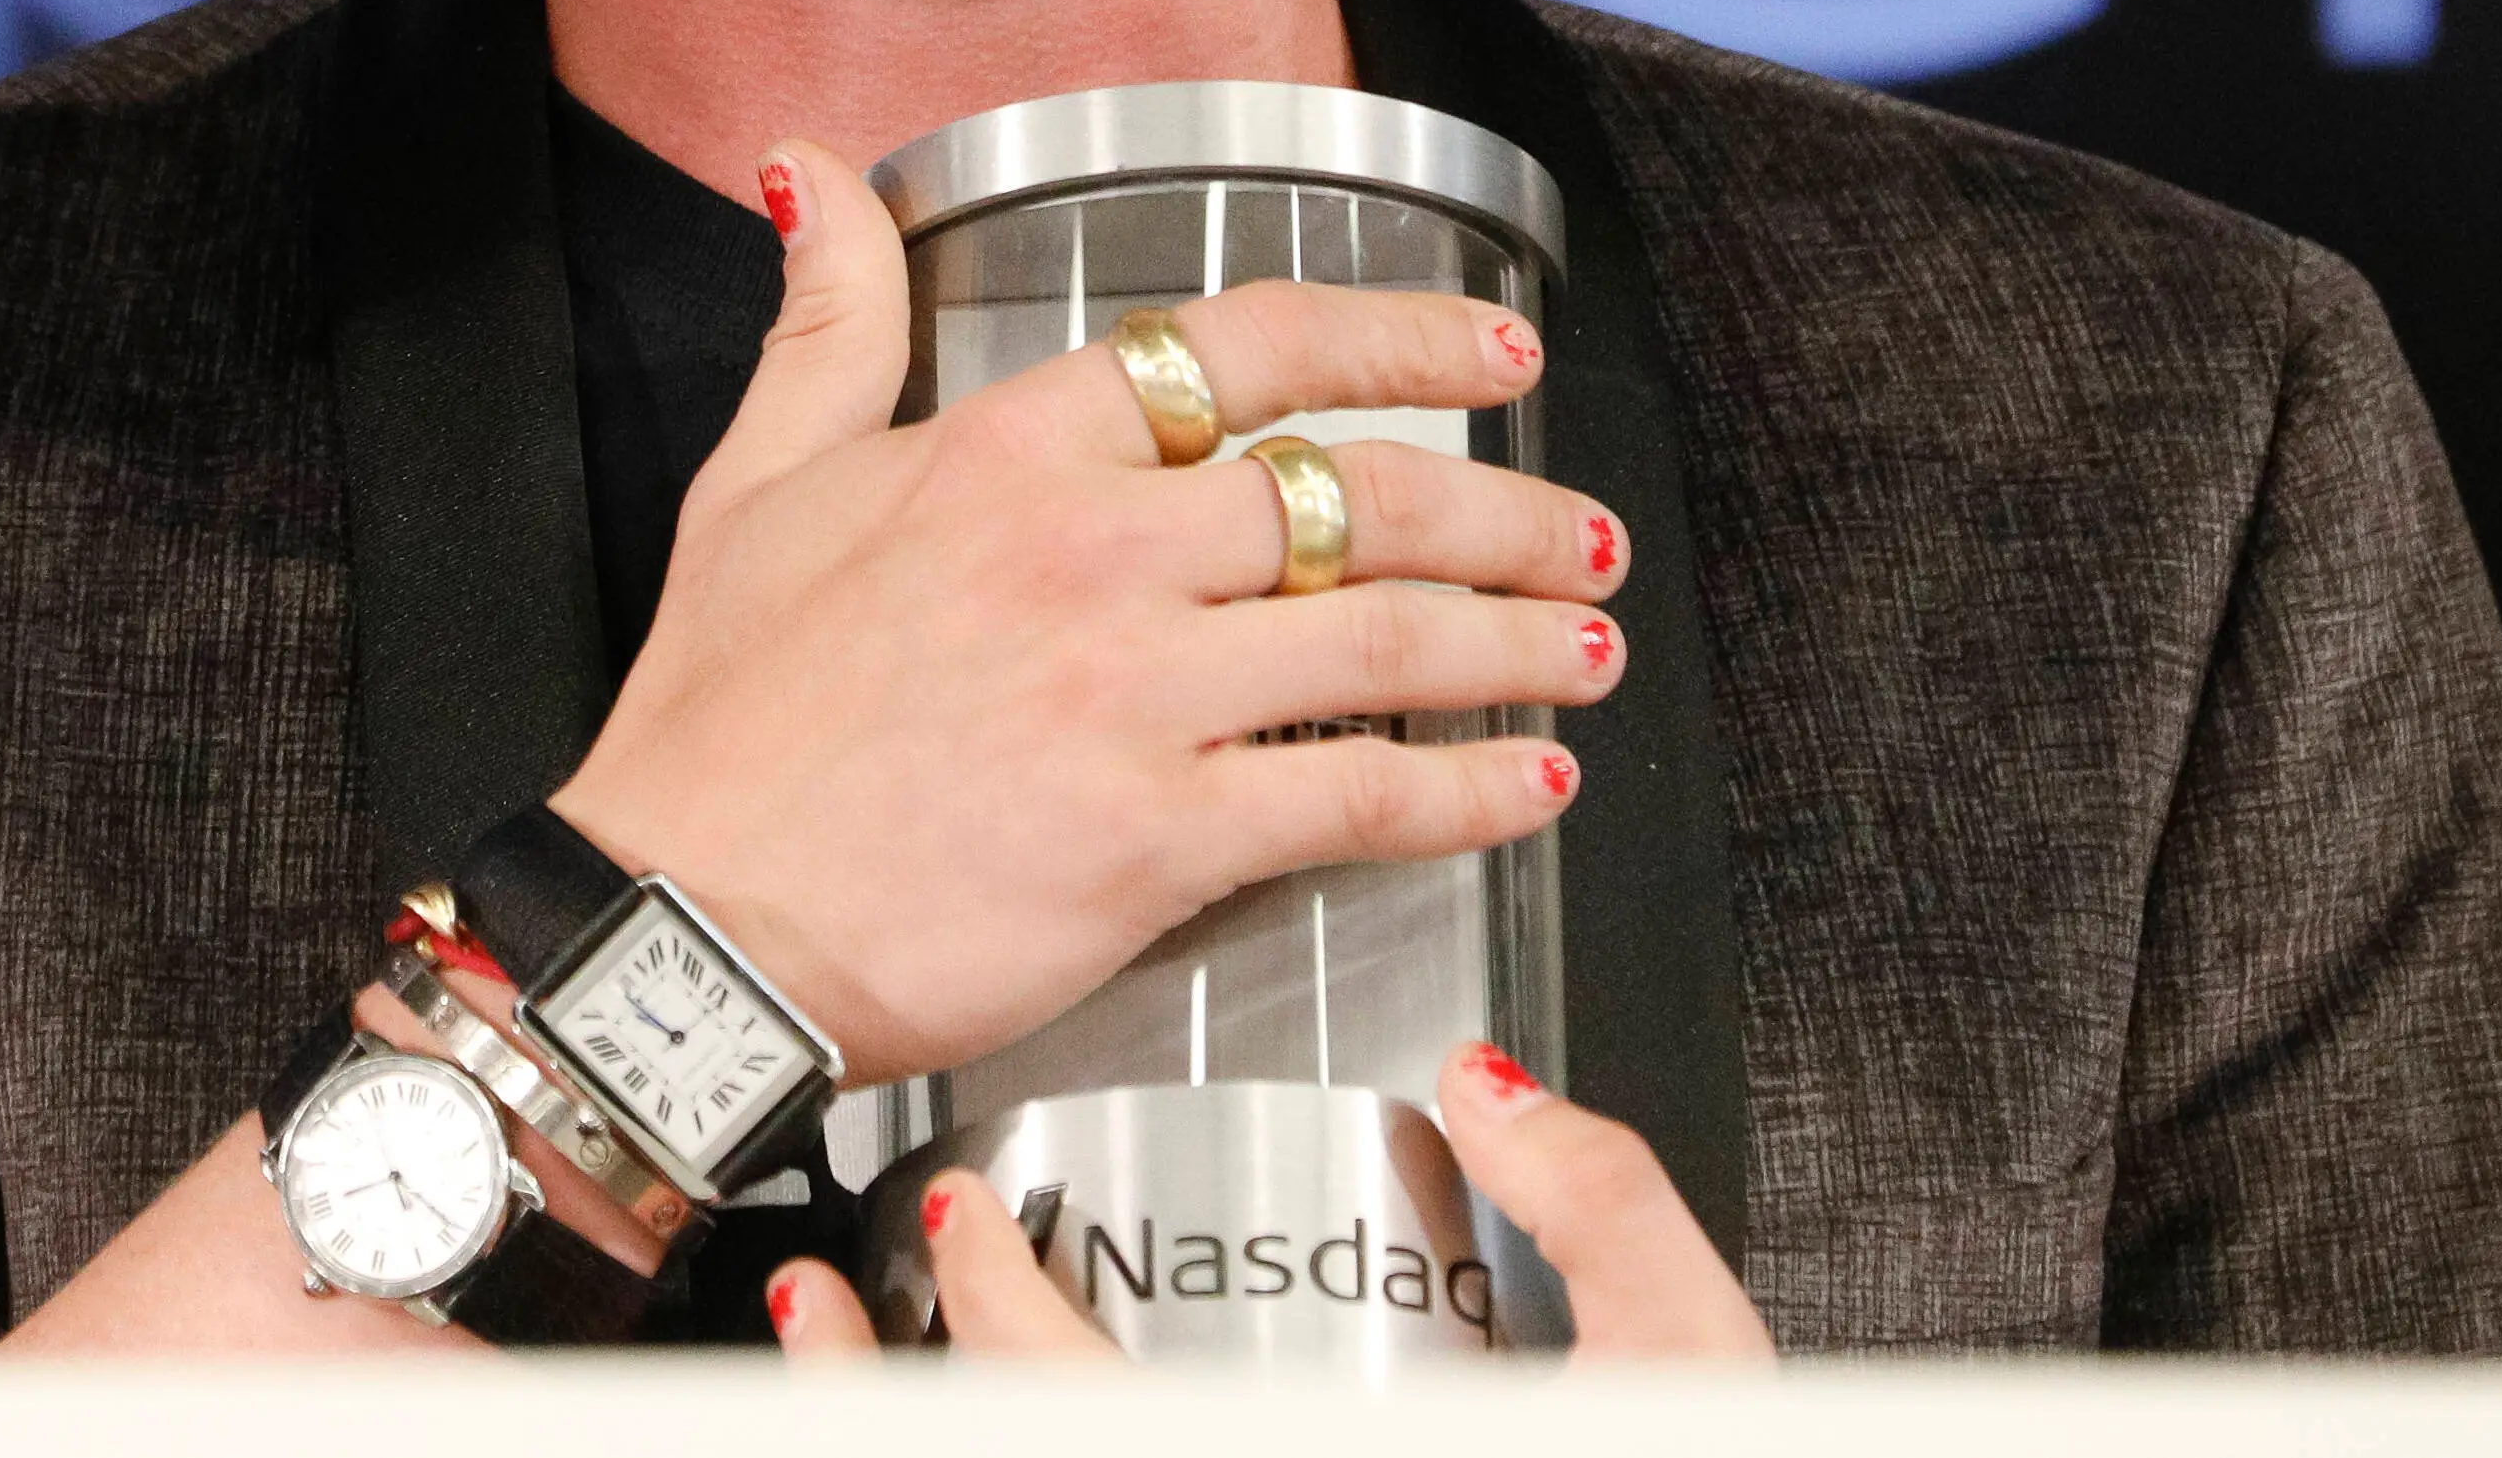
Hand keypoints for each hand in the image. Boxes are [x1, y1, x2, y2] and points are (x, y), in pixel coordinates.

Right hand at [549, 140, 1630, 1086]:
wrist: (686, 922)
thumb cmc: (719, 719)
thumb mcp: (754, 480)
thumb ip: (826, 318)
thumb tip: (809, 167)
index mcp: (1012, 448)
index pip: (1252, 345)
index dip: (1402, 337)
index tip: (1493, 349)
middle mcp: (1094, 550)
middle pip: (1363, 493)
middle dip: (1508, 512)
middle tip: (1581, 533)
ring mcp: (1133, 693)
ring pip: (1389, 640)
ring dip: (1522, 643)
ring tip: (1590, 649)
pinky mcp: (1155, 837)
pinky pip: (1357, 798)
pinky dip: (1469, 793)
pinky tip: (1532, 788)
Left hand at [760, 1045, 1773, 1362]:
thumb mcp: (1685, 1358)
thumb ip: (1602, 1212)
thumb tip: (1489, 1082)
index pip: (1082, 1410)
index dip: (999, 1314)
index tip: (966, 1221)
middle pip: (995, 1457)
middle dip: (869, 1386)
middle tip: (831, 1281)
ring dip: (874, 1421)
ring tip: (816, 1335)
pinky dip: (930, 1433)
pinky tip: (910, 1374)